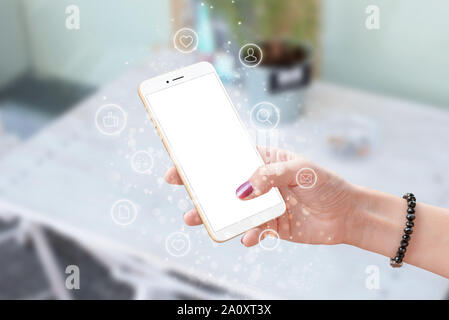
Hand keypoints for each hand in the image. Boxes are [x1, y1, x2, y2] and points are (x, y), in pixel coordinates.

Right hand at [165, 146, 360, 246]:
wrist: (347, 214)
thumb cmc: (327, 184)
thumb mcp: (301, 169)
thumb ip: (271, 176)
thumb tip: (243, 190)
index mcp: (265, 162)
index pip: (231, 158)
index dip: (206, 158)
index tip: (183, 160)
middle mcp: (260, 184)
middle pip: (224, 184)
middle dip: (200, 187)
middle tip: (180, 188)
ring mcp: (263, 206)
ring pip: (233, 211)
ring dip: (214, 215)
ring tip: (196, 219)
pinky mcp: (271, 227)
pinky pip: (252, 231)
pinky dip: (247, 235)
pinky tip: (249, 237)